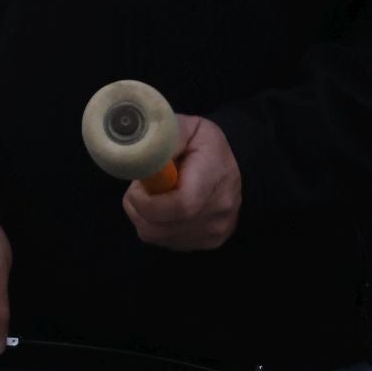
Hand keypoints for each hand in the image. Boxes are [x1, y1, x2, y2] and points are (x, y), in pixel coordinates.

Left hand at [122, 115, 241, 249]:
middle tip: (138, 188)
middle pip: (163, 227)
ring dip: (143, 218)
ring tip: (151, 196)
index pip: (180, 206)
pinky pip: (166, 243)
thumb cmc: (206, 145)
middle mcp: (219, 210)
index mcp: (214, 176)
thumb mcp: (188, 127)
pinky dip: (155, 227)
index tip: (136, 186)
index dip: (148, 202)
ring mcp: (215, 231)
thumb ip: (163, 138)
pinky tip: (162, 209)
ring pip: (159, 238)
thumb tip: (136, 149)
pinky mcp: (210, 242)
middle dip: (138, 209)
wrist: (236, 166)